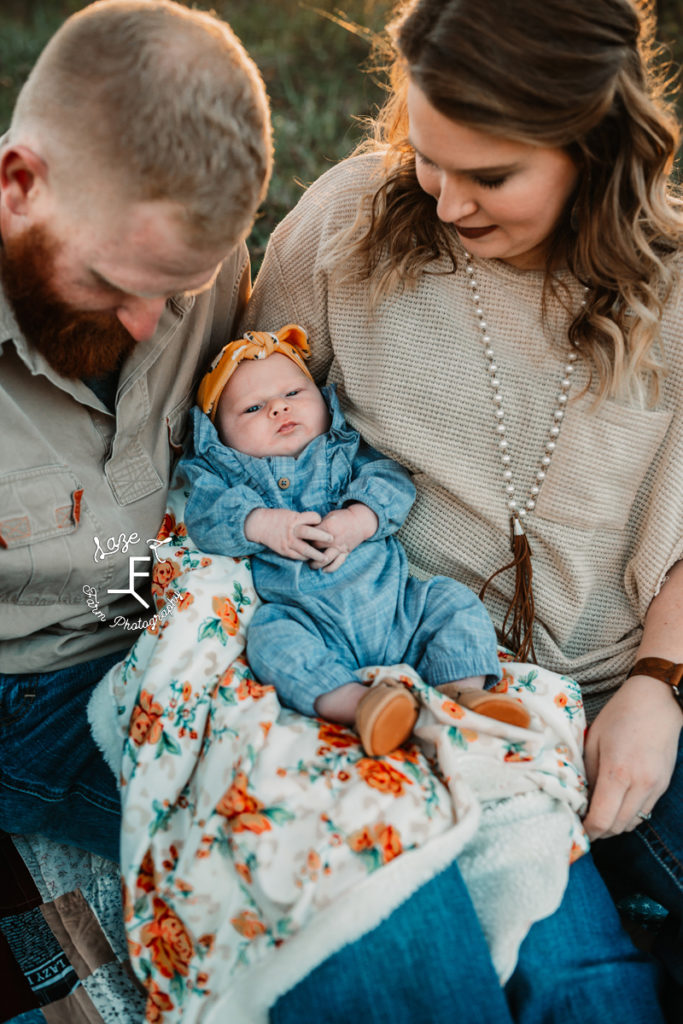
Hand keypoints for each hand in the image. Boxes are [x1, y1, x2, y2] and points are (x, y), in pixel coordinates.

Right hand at [244, 508, 332, 559]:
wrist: (259, 525)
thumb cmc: (277, 518)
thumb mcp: (290, 514)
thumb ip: (302, 519)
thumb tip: (317, 524)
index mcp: (294, 518)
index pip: (312, 517)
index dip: (318, 519)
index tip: (321, 522)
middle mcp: (292, 530)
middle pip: (310, 533)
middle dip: (322, 537)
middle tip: (332, 539)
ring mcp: (287, 541)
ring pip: (305, 549)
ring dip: (316, 554)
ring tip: (325, 558)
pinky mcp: (284, 550)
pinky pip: (297, 556)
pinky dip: (305, 558)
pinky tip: (310, 558)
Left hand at [309, 503, 378, 571]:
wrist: (360, 521)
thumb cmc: (342, 517)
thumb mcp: (329, 516)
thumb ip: (318, 525)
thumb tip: (306, 533)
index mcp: (328, 527)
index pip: (311, 535)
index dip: (304, 538)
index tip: (300, 540)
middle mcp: (333, 538)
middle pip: (315, 548)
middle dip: (308, 551)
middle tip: (302, 553)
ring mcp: (340, 547)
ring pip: (325, 559)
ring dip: (316, 564)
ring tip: (311, 565)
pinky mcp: (346, 552)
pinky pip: (337, 563)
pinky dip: (330, 568)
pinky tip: (324, 570)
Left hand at [583, 673, 681, 839]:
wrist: (655, 702)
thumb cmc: (618, 716)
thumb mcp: (592, 741)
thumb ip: (587, 773)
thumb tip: (581, 799)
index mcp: (617, 771)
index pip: (602, 819)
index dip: (588, 830)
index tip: (577, 827)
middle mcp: (640, 784)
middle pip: (618, 827)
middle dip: (599, 831)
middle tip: (585, 822)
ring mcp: (655, 786)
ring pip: (633, 823)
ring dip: (615, 825)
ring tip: (600, 813)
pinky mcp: (663, 785)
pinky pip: (645, 811)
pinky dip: (629, 814)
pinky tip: (617, 803)